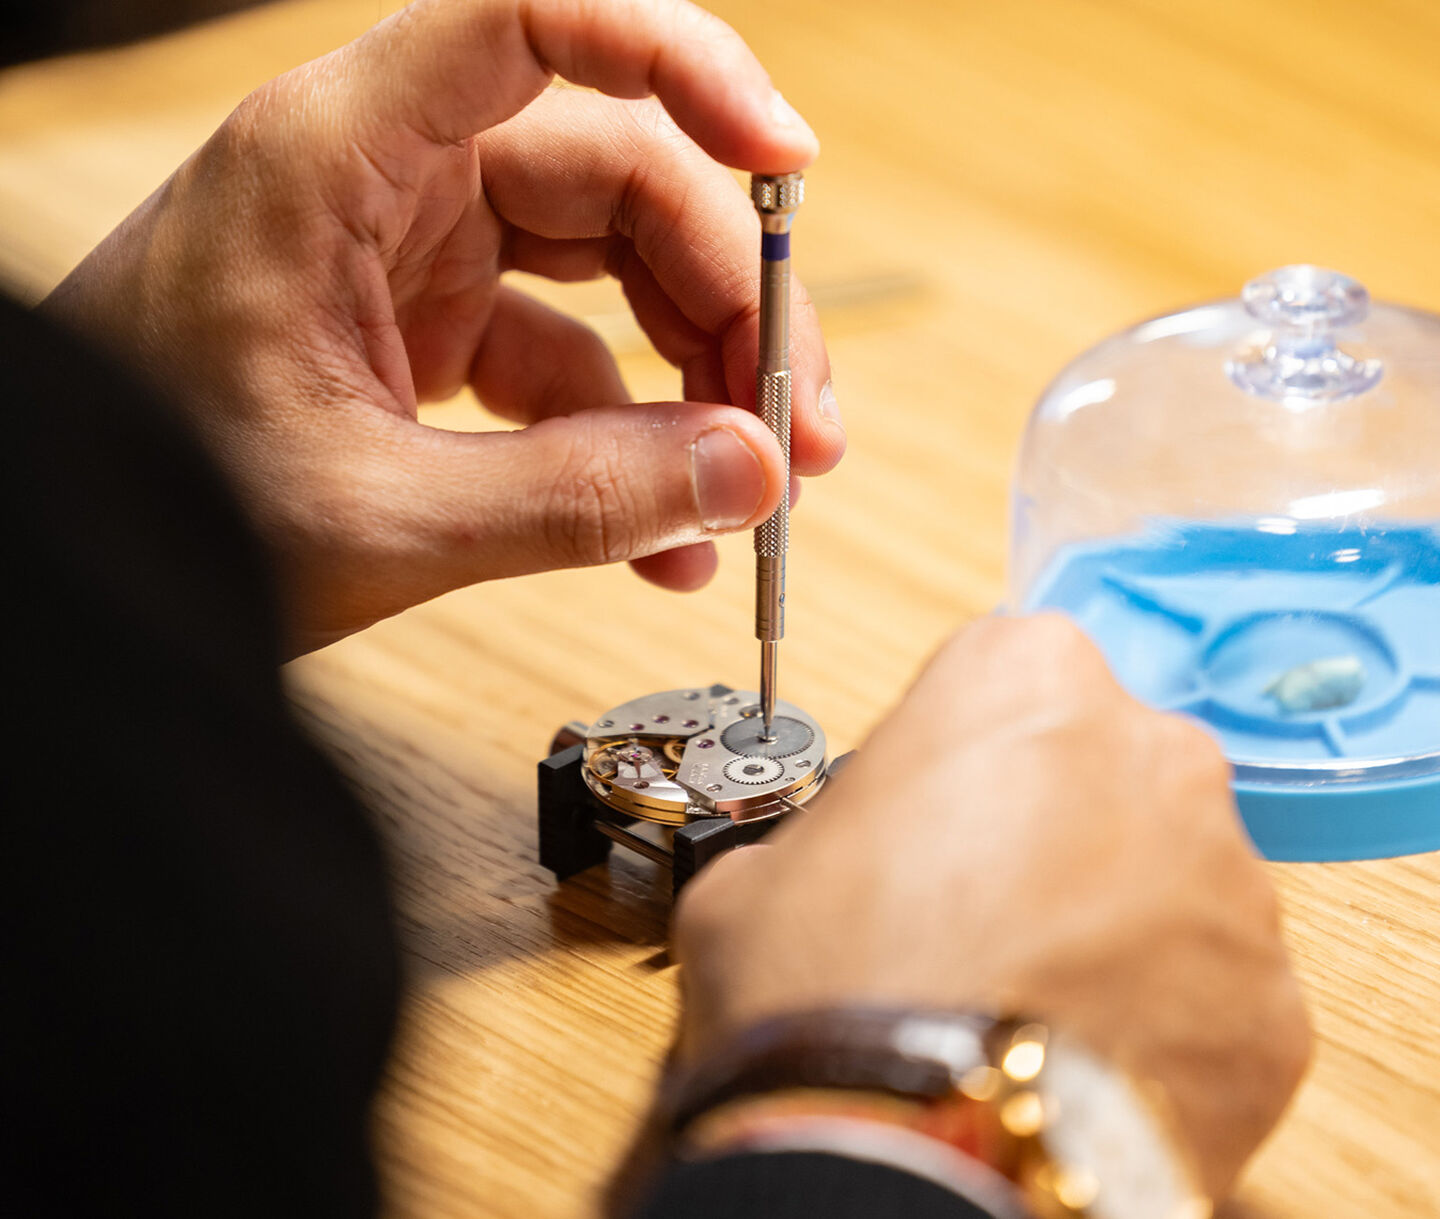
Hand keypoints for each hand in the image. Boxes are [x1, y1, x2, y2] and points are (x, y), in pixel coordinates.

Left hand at [44, 0, 842, 651]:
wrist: (66, 552)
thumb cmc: (154, 501)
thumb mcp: (376, 515)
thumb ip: (574, 500)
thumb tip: (747, 478)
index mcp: (341, 157)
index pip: (537, 21)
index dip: (683, 62)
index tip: (786, 160)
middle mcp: (387, 178)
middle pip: (619, 176)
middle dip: (730, 302)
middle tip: (798, 431)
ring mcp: (414, 252)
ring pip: (611, 269)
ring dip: (700, 376)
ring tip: (754, 492)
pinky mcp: (428, 328)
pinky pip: (569, 360)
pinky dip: (631, 441)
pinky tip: (669, 535)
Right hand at [672, 615, 1309, 1198]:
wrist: (907, 1146)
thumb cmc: (826, 985)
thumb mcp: (759, 867)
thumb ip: (831, 828)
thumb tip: (845, 869)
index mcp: (1024, 680)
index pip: (1010, 673)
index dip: (963, 748)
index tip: (936, 809)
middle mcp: (1151, 753)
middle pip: (1105, 765)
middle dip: (1053, 821)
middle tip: (975, 907)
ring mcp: (1229, 879)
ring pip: (1171, 875)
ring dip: (1113, 918)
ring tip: (1021, 997)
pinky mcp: (1272, 1004)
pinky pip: (1213, 988)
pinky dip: (1159, 1016)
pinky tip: (1077, 1056)